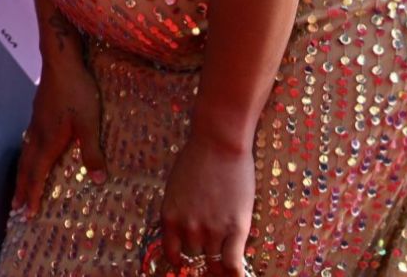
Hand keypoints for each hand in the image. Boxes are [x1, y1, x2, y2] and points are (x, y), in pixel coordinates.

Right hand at [11, 42, 106, 215]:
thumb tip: (97, 181)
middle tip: (15, 209)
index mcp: (49, 140)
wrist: (61, 62)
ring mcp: (36, 122)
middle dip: (21, 189)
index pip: (37, 173)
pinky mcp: (39, 113)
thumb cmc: (77, 92)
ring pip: (25, 154)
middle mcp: (38, 134)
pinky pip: (28, 142)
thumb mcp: (89, 123)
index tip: (27, 214)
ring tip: (20, 187)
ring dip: (22, 174)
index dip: (32, 194)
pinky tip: (32, 153)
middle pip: (25, 167)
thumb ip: (92, 152)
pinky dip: (27, 157)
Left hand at [157, 135, 253, 274]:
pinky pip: (233, 263)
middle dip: (202, 258)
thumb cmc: (197, 160)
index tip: (187, 264)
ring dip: (219, 265)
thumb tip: (184, 234)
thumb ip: (179, 212)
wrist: (218, 144)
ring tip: (225, 264)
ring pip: (214, 263)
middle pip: (194, 259)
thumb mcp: (176, 189)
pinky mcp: (236, 229)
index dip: (181, 262)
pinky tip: (237, 275)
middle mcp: (188, 227)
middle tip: (211, 259)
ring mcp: (212, 230)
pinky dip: (235, 273)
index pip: (172, 254)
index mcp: (169, 217)